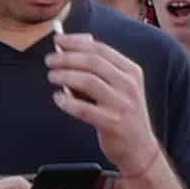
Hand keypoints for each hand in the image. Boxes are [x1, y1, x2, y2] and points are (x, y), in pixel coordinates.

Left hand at [40, 26, 156, 178]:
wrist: (139, 148)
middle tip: (50, 60)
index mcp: (131, 71)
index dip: (76, 42)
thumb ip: (100, 71)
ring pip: (87, 80)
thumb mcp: (121, 88)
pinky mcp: (111, 123)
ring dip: (65, 76)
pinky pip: (83, 108)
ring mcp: (121, 104)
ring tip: (52, 76)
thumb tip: (69, 53)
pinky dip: (66, 101)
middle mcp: (128, 84)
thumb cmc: (124, 115)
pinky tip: (59, 98)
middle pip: (92, 61)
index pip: (101, 49)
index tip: (59, 40)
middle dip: (67, 57)